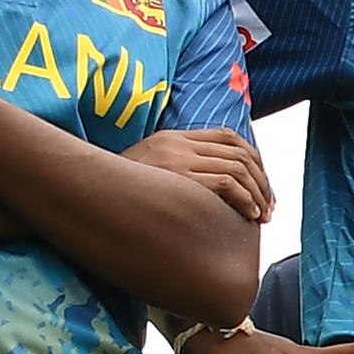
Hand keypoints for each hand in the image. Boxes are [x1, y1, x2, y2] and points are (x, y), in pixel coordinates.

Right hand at [123, 123, 273, 223]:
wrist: (84, 190)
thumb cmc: (116, 190)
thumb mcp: (146, 170)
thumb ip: (175, 170)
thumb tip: (207, 190)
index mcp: (172, 137)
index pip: (229, 137)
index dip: (254, 160)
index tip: (262, 184)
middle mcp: (178, 144)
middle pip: (239, 153)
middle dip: (262, 181)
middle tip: (269, 206)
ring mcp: (178, 159)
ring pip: (238, 169)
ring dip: (258, 194)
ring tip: (262, 216)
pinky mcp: (178, 178)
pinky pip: (227, 184)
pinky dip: (245, 200)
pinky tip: (249, 216)